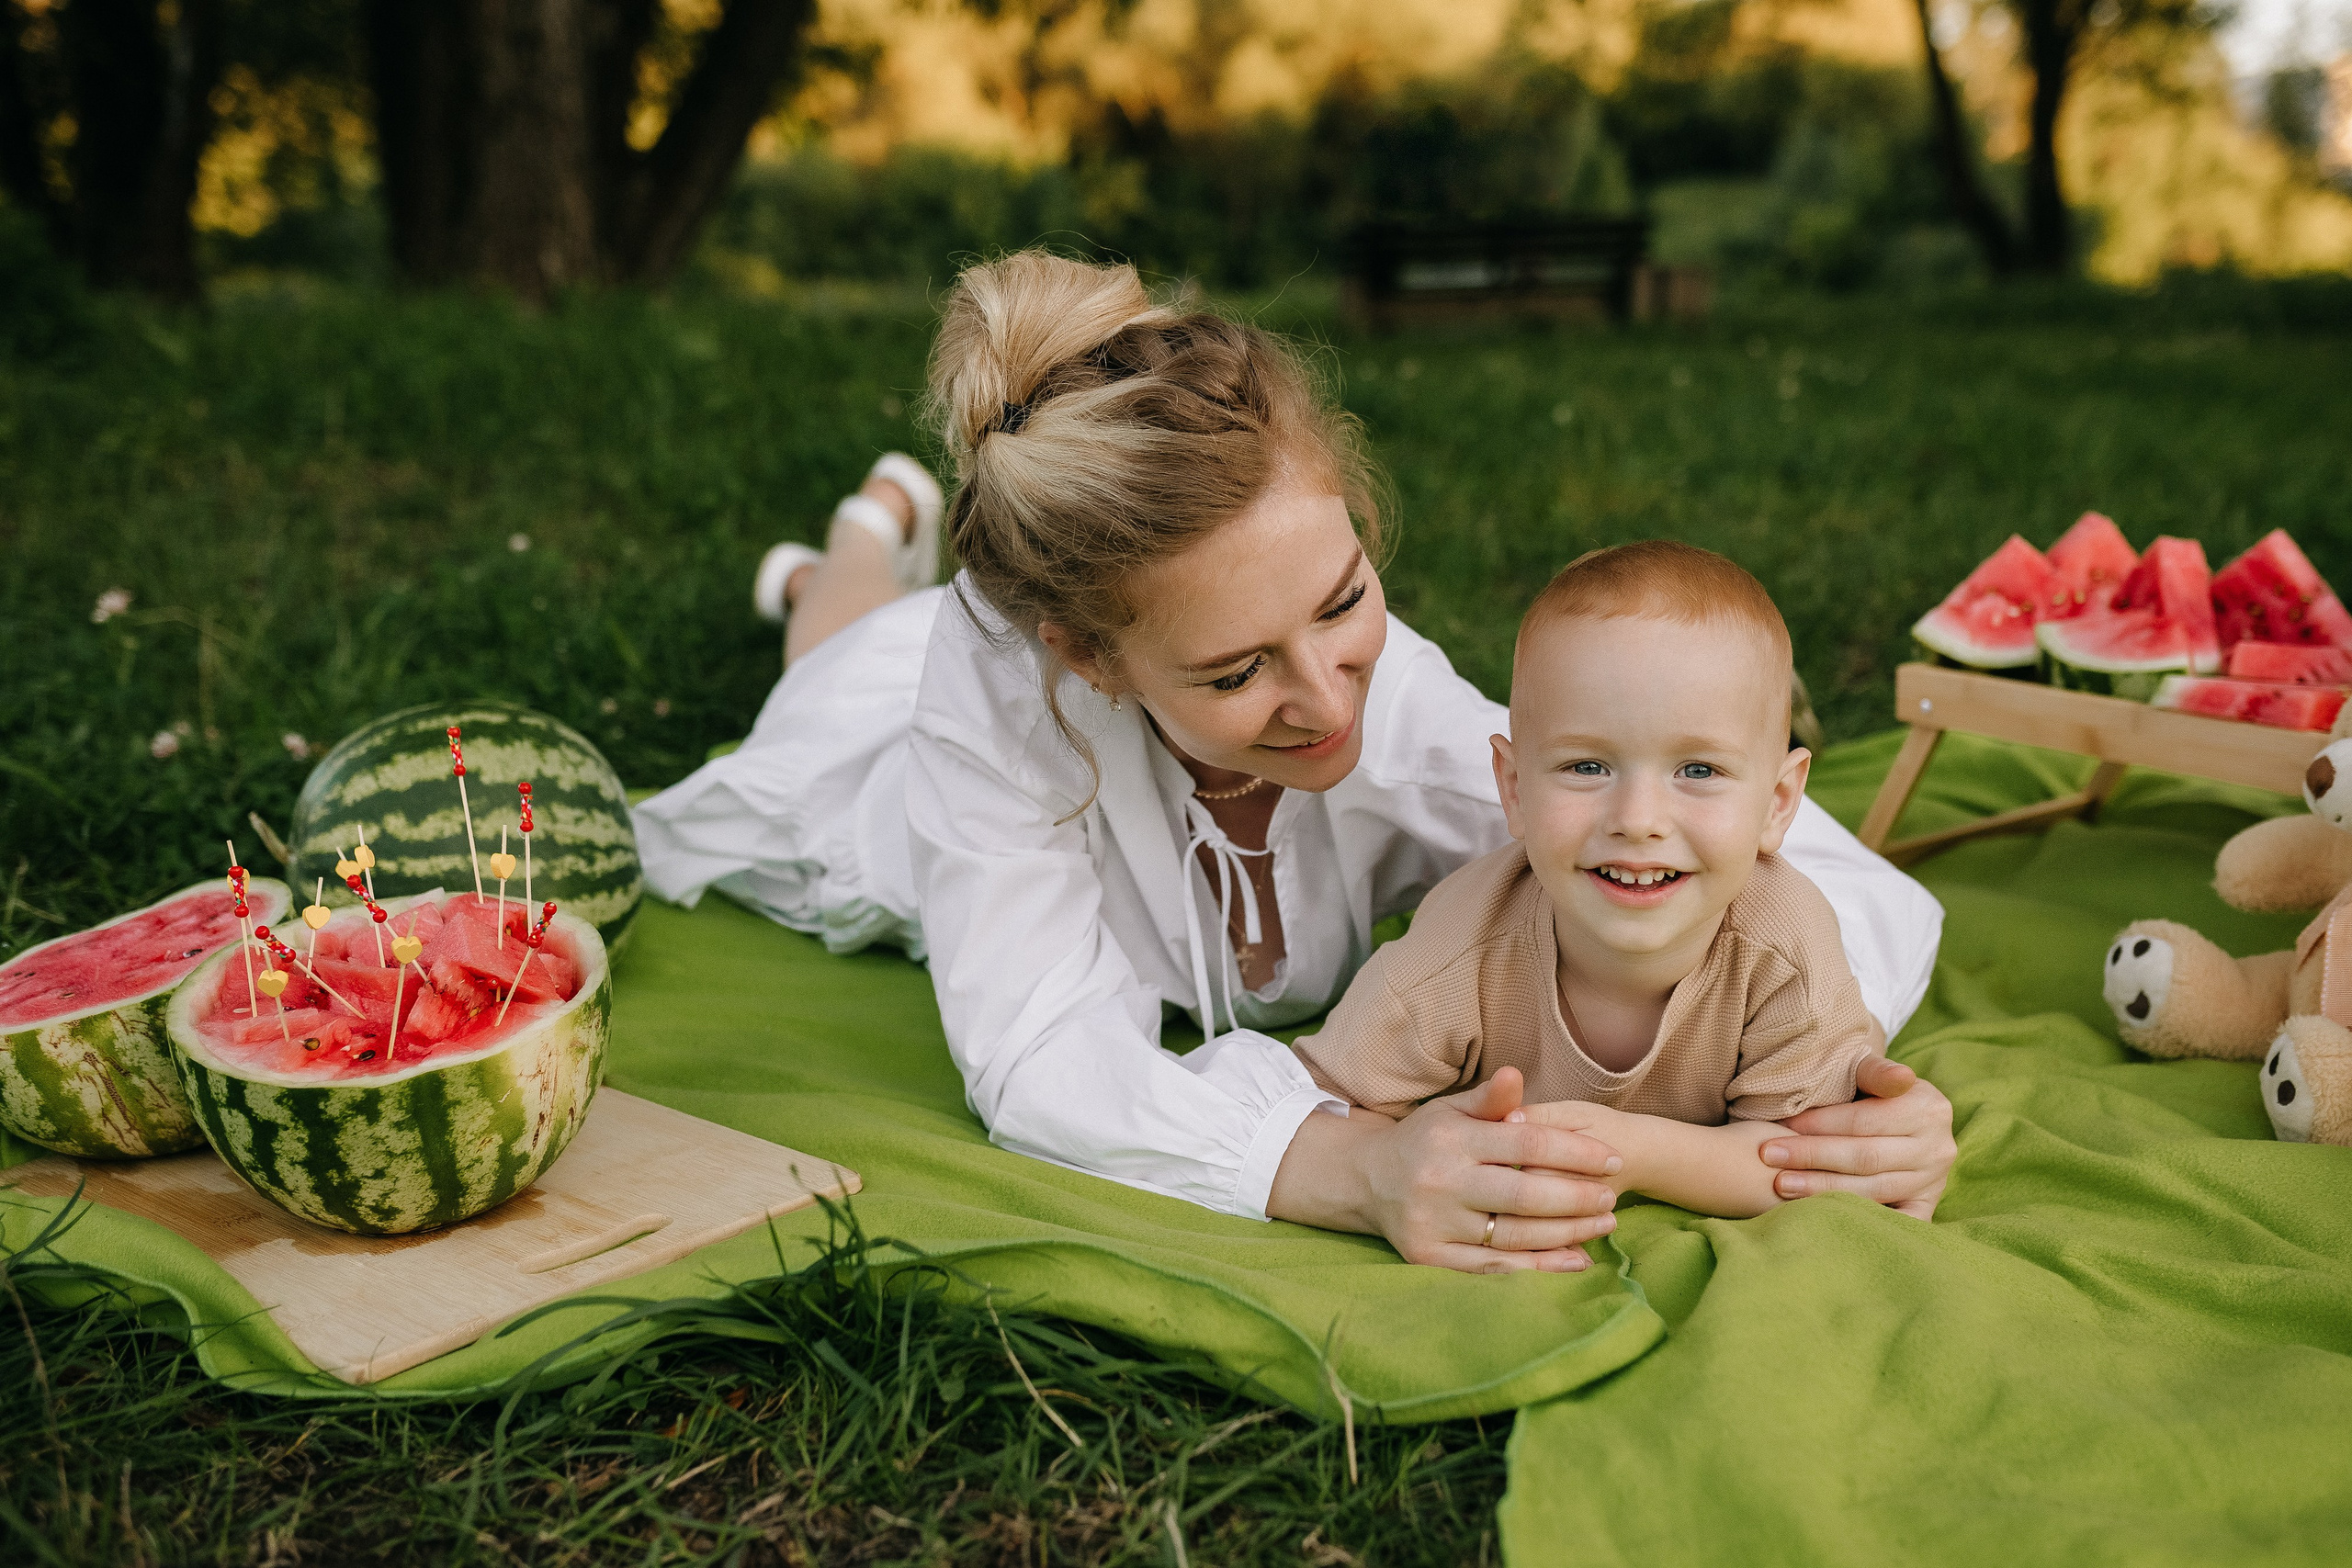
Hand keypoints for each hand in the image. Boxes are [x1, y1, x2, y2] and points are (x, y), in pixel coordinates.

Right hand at [1269, 1067, 1624, 1274]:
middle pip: (1525, 1193)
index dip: (1574, 1152)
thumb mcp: (1452, 1111)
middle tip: (1612, 1196)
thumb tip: (1517, 1074)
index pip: (1526, 1143)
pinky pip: (1495, 1266)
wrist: (1366, 1180)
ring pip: (1515, 1234)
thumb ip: (1490, 1099)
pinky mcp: (1430, 1258)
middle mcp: (1440, 1181)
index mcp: (1451, 1138)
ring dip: (1568, 1232)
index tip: (1611, 1158)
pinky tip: (1576, 1259)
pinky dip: (1539, 1266)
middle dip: (1577, 1196)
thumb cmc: (1425, 1140)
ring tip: (1604, 1224)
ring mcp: (1434, 1223)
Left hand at [1759, 1057, 1953, 1219]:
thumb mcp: (1871, 1072)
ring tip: (1782, 1184)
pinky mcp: (1925, 1206)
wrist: (1899, 1118)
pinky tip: (1821, 1217)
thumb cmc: (1872, 1092)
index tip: (1781, 1125)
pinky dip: (1859, 1221)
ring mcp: (1934, 1182)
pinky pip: (1891, 1221)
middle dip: (1813, 1157)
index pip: (1865, 1121)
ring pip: (1872, 1190)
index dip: (1821, 1125)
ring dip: (1822, 1189)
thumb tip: (1900, 1077)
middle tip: (1769, 1156)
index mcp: (1929, 1109)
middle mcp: (1938, 1149)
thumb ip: (1876, 1071)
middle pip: (1867, 1157)